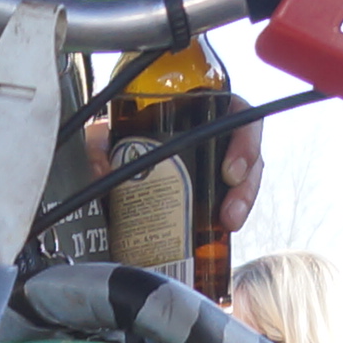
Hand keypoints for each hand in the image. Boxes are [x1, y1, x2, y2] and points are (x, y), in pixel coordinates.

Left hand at [77, 115, 266, 252]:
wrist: (109, 177)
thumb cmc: (114, 146)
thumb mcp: (104, 139)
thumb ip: (96, 146)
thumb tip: (99, 166)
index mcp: (195, 110)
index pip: (235, 112)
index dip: (245, 139)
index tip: (230, 171)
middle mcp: (211, 134)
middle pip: (246, 151)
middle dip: (246, 182)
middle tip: (230, 208)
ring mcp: (213, 165)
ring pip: (244, 178)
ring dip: (242, 202)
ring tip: (228, 223)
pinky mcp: (212, 193)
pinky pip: (233, 201)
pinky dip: (230, 217)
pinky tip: (222, 232)